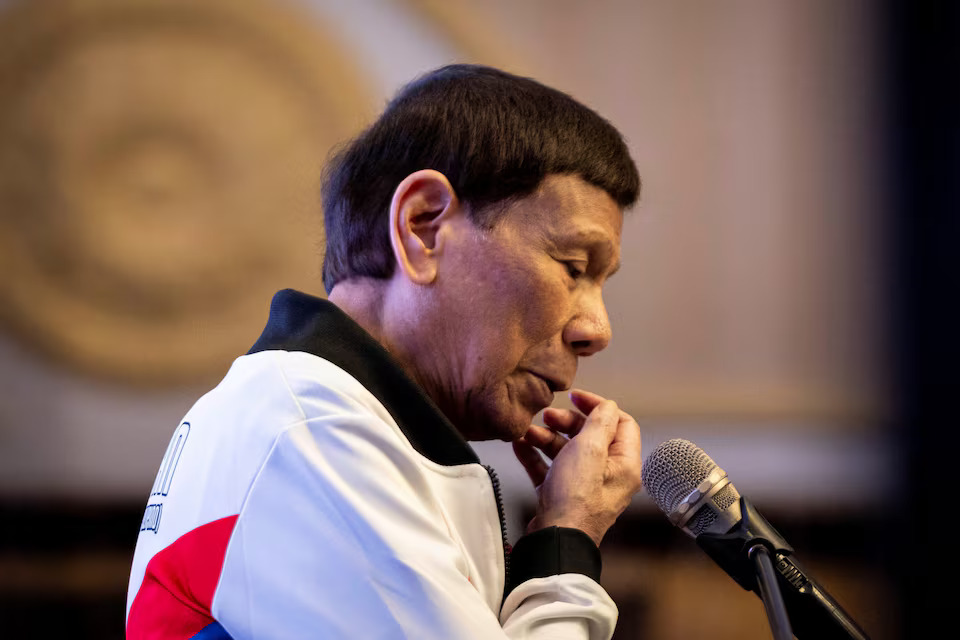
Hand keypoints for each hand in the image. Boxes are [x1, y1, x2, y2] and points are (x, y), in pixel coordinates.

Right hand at [512, 389, 642, 545]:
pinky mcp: (562, 496)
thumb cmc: (575, 499)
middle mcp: (608, 474)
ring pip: (567, 451)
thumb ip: (599, 423)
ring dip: (546, 437)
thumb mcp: (590, 450)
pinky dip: (536, 455)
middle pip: (590, 435)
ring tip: (527, 433)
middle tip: (547, 416)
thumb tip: (607, 405)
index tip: (574, 396)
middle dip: (566, 422)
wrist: (554, 540)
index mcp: (623, 463)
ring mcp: (584, 486)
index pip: (620, 423)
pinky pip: (550, 468)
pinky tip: (520, 446)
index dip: (597, 406)